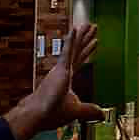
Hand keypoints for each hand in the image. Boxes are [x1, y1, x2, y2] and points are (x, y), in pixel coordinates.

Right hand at [4, 23, 106, 139]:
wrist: (37, 115)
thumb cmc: (52, 114)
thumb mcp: (76, 111)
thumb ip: (90, 110)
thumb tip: (102, 114)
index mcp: (66, 80)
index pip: (79, 61)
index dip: (87, 51)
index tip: (94, 41)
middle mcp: (63, 71)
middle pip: (78, 51)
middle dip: (86, 39)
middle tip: (93, 27)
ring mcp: (61, 69)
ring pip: (74, 48)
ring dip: (82, 36)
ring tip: (89, 24)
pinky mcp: (59, 69)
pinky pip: (67, 51)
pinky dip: (72, 40)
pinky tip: (76, 29)